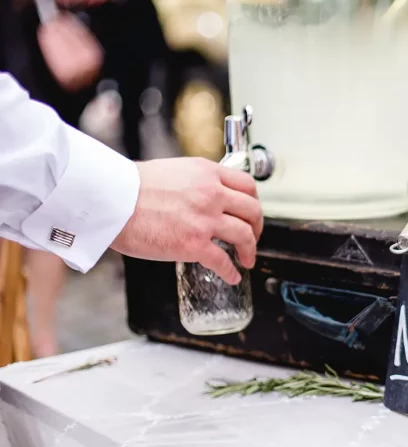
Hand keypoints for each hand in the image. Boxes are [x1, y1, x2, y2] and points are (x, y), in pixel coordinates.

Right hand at [111, 158, 263, 284]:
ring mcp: (205, 219)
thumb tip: (200, 195)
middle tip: (254, 236)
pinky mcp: (194, 244)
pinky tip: (232, 275)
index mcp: (207, 173)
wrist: (110, 200)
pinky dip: (231, 271)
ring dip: (250, 250)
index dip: (254, 201)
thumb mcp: (173, 171)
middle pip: (252, 211)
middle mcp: (212, 194)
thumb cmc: (130, 186)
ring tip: (247, 258)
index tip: (252, 212)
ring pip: (245, 236)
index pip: (247, 185)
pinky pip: (222, 261)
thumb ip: (194, 182)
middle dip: (258, 227)